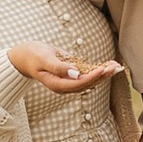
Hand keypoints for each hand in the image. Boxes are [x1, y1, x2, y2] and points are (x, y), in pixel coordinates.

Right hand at [8, 43, 122, 92]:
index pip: (78, 83)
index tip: (103, 69)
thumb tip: (76, 73)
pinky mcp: (71, 75)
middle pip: (87, 84)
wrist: (25, 56)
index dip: (92, 77)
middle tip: (116, 67)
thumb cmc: (33, 55)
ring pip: (90, 81)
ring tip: (117, 66)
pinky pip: (87, 74)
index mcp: (57, 84)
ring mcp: (68, 82)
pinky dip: (98, 70)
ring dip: (104, 73)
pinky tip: (109, 65)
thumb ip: (59, 67)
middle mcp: (64, 86)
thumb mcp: (44, 58)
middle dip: (102, 76)